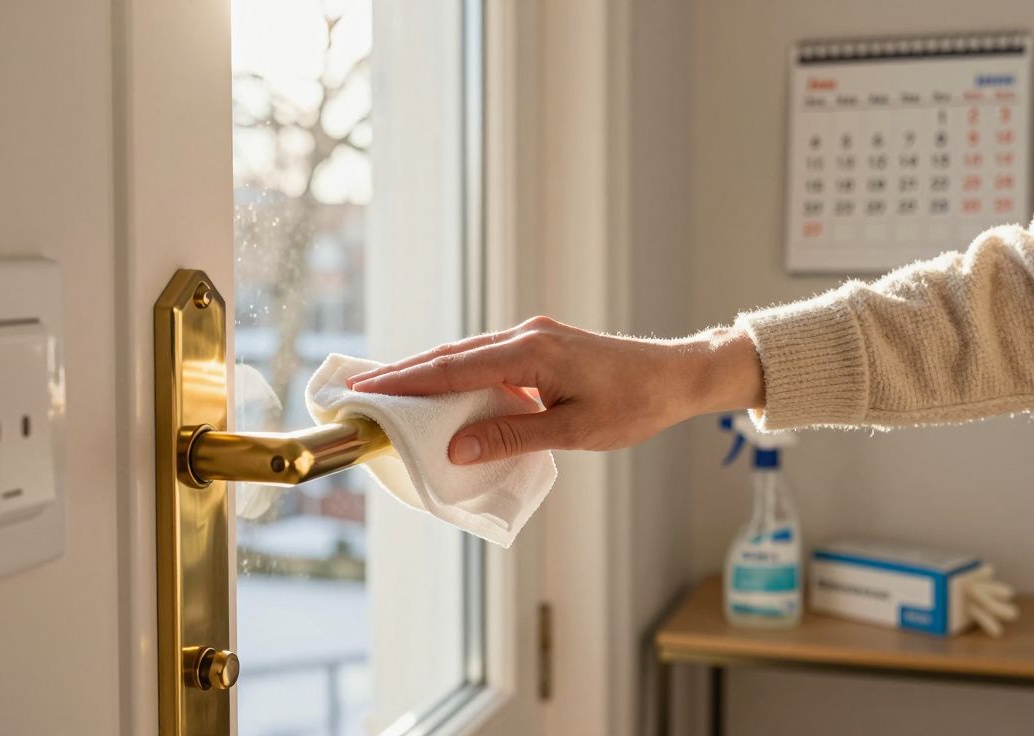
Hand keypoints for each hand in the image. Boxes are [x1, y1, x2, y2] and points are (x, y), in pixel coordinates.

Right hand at [347, 316, 764, 463]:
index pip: (453, 369)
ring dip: (426, 373)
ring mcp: (533, 337)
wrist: (677, 375)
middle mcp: (526, 336)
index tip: (364, 388)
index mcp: (532, 353)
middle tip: (356, 387)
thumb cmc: (634, 405)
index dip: (405, 382)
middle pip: (450, 356)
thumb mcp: (575, 430)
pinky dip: (456, 375)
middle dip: (402, 373)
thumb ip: (513, 436)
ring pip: (466, 356)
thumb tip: (457, 447)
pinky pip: (486, 360)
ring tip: (385, 391)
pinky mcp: (540, 345)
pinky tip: (439, 392)